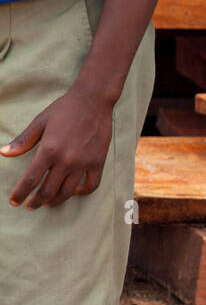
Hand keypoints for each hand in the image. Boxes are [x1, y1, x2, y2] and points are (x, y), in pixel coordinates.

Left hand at [1, 83, 114, 208]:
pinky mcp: (98, 161)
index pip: (31, 180)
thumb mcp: (40, 122)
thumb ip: (23, 140)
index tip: (14, 201)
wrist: (94, 99)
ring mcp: (83, 162)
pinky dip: (81, 192)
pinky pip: (91, 185)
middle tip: (30, 205)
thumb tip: (4, 153)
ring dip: (55, 201)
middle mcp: (66, 160)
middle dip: (36, 202)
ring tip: (48, 203)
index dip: (21, 193)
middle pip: (48, 190)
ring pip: (67, 192)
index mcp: (49, 150)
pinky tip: (73, 191)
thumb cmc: (65, 108)